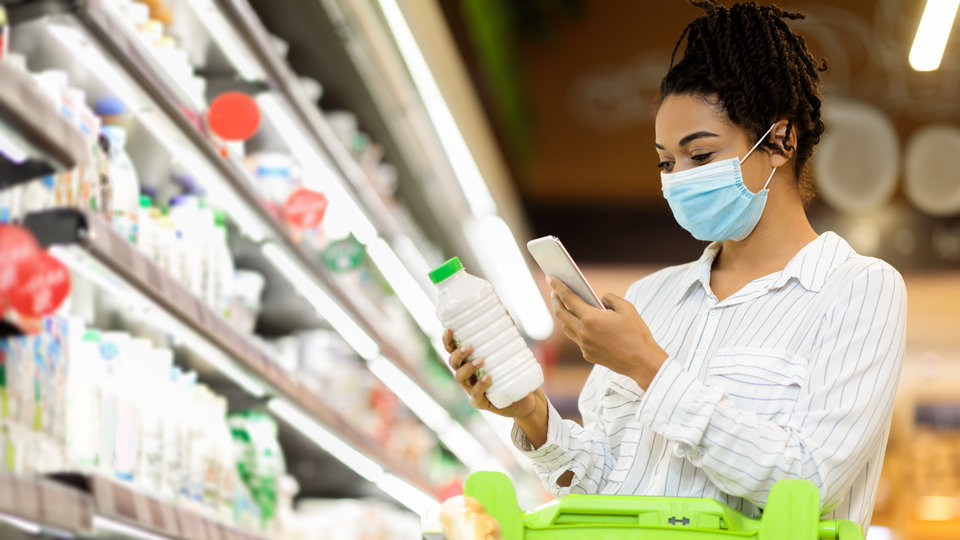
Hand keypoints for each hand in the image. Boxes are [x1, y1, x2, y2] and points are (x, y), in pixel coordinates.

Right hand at [443, 329, 543, 419]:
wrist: (526, 399)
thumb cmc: (513, 371)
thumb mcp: (509, 351)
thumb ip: (505, 334)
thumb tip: (503, 311)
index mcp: (468, 361)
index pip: (452, 350)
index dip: (447, 341)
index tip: (449, 329)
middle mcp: (467, 375)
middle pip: (453, 363)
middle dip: (458, 354)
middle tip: (469, 346)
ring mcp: (473, 390)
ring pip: (461, 378)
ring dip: (468, 368)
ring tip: (481, 360)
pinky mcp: (482, 402)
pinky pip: (476, 395)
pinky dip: (480, 386)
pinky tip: (488, 378)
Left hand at [550, 277, 667, 388]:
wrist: (642, 362)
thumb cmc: (636, 334)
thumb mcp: (627, 308)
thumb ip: (610, 298)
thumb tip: (600, 300)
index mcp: (591, 318)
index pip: (568, 299)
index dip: (558, 286)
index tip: (551, 278)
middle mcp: (583, 332)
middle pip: (561, 314)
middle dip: (555, 300)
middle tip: (555, 291)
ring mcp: (584, 345)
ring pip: (567, 328)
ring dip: (564, 316)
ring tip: (565, 306)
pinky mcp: (588, 354)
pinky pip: (577, 339)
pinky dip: (577, 329)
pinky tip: (582, 324)